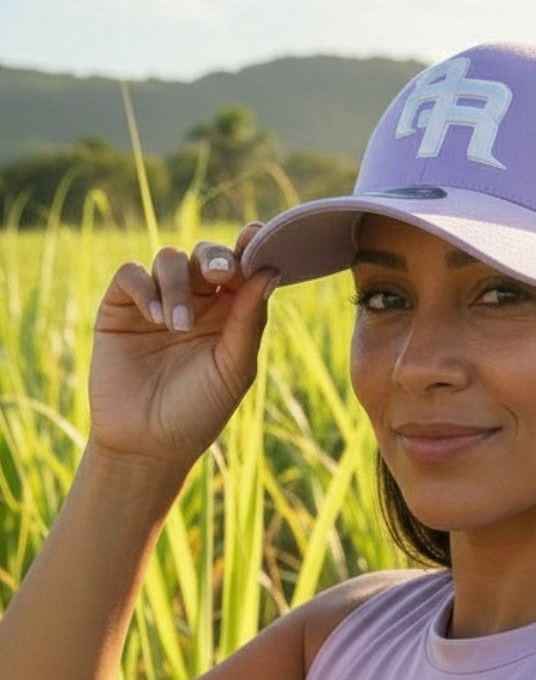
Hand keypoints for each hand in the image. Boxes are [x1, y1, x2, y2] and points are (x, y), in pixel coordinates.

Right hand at [89, 223, 277, 470]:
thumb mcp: (234, 367)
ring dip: (178, 286)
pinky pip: (131, 274)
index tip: (258, 235)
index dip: (251, 247)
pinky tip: (156, 318)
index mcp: (232, 312)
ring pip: (170, 259)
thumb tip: (271, 272)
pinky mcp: (120, 307)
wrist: (148, 444)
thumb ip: (250, 320)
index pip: (244, 268)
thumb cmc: (200, 410)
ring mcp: (158, 301)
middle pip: (207, 254)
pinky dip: (144, 287)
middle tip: (221, 274)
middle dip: (215, 257)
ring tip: (178, 326)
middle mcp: (198, 300)